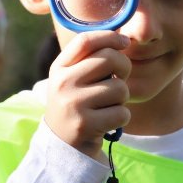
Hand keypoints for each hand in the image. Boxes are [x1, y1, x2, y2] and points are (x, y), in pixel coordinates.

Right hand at [45, 31, 131, 162]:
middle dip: (124, 68)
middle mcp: (62, 83)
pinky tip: (108, 122)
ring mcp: (73, 104)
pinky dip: (121, 118)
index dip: (109, 36)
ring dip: (122, 99)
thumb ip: (91, 59)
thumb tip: (122, 38)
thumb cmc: (77, 105)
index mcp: (59, 68)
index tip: (124, 41)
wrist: (64, 147)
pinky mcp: (86, 125)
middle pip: (108, 59)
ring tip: (108, 106)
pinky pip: (122, 112)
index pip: (85, 41)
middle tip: (120, 79)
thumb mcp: (74, 80)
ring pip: (120, 88)